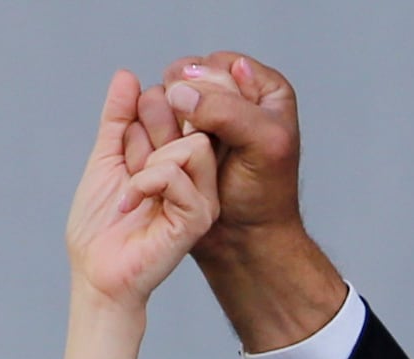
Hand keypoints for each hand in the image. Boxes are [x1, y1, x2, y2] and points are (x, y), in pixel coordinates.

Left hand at [65, 70, 217, 313]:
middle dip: (148, 134)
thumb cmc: (99, 227)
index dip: (144, 114)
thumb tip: (127, 75)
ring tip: (132, 191)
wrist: (96, 272)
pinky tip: (131, 205)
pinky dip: (146, 183)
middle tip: (128, 166)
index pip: (176, 106)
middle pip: (192, 117)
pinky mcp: (198, 218)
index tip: (124, 150)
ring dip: (151, 164)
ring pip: (195, 144)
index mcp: (178, 159)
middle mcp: (195, 176)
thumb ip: (117, 119)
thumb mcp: (106, 158)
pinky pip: (180, 176)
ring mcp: (201, 197)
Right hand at [155, 54, 303, 258]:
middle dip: (183, 110)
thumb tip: (180, 92)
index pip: (217, 64)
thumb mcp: (262, 145)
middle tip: (197, 143)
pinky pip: (149, 123)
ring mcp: (201, 119)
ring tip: (181, 154)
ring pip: (162, 98)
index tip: (212, 128)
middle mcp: (231, 96)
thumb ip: (226, 110)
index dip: (206, 92)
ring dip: (163, 126)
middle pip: (184, 76)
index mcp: (262, 88)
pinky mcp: (178, 140)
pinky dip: (151, 140)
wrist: (243, 240)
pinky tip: (164, 161)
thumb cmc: (264, 197)